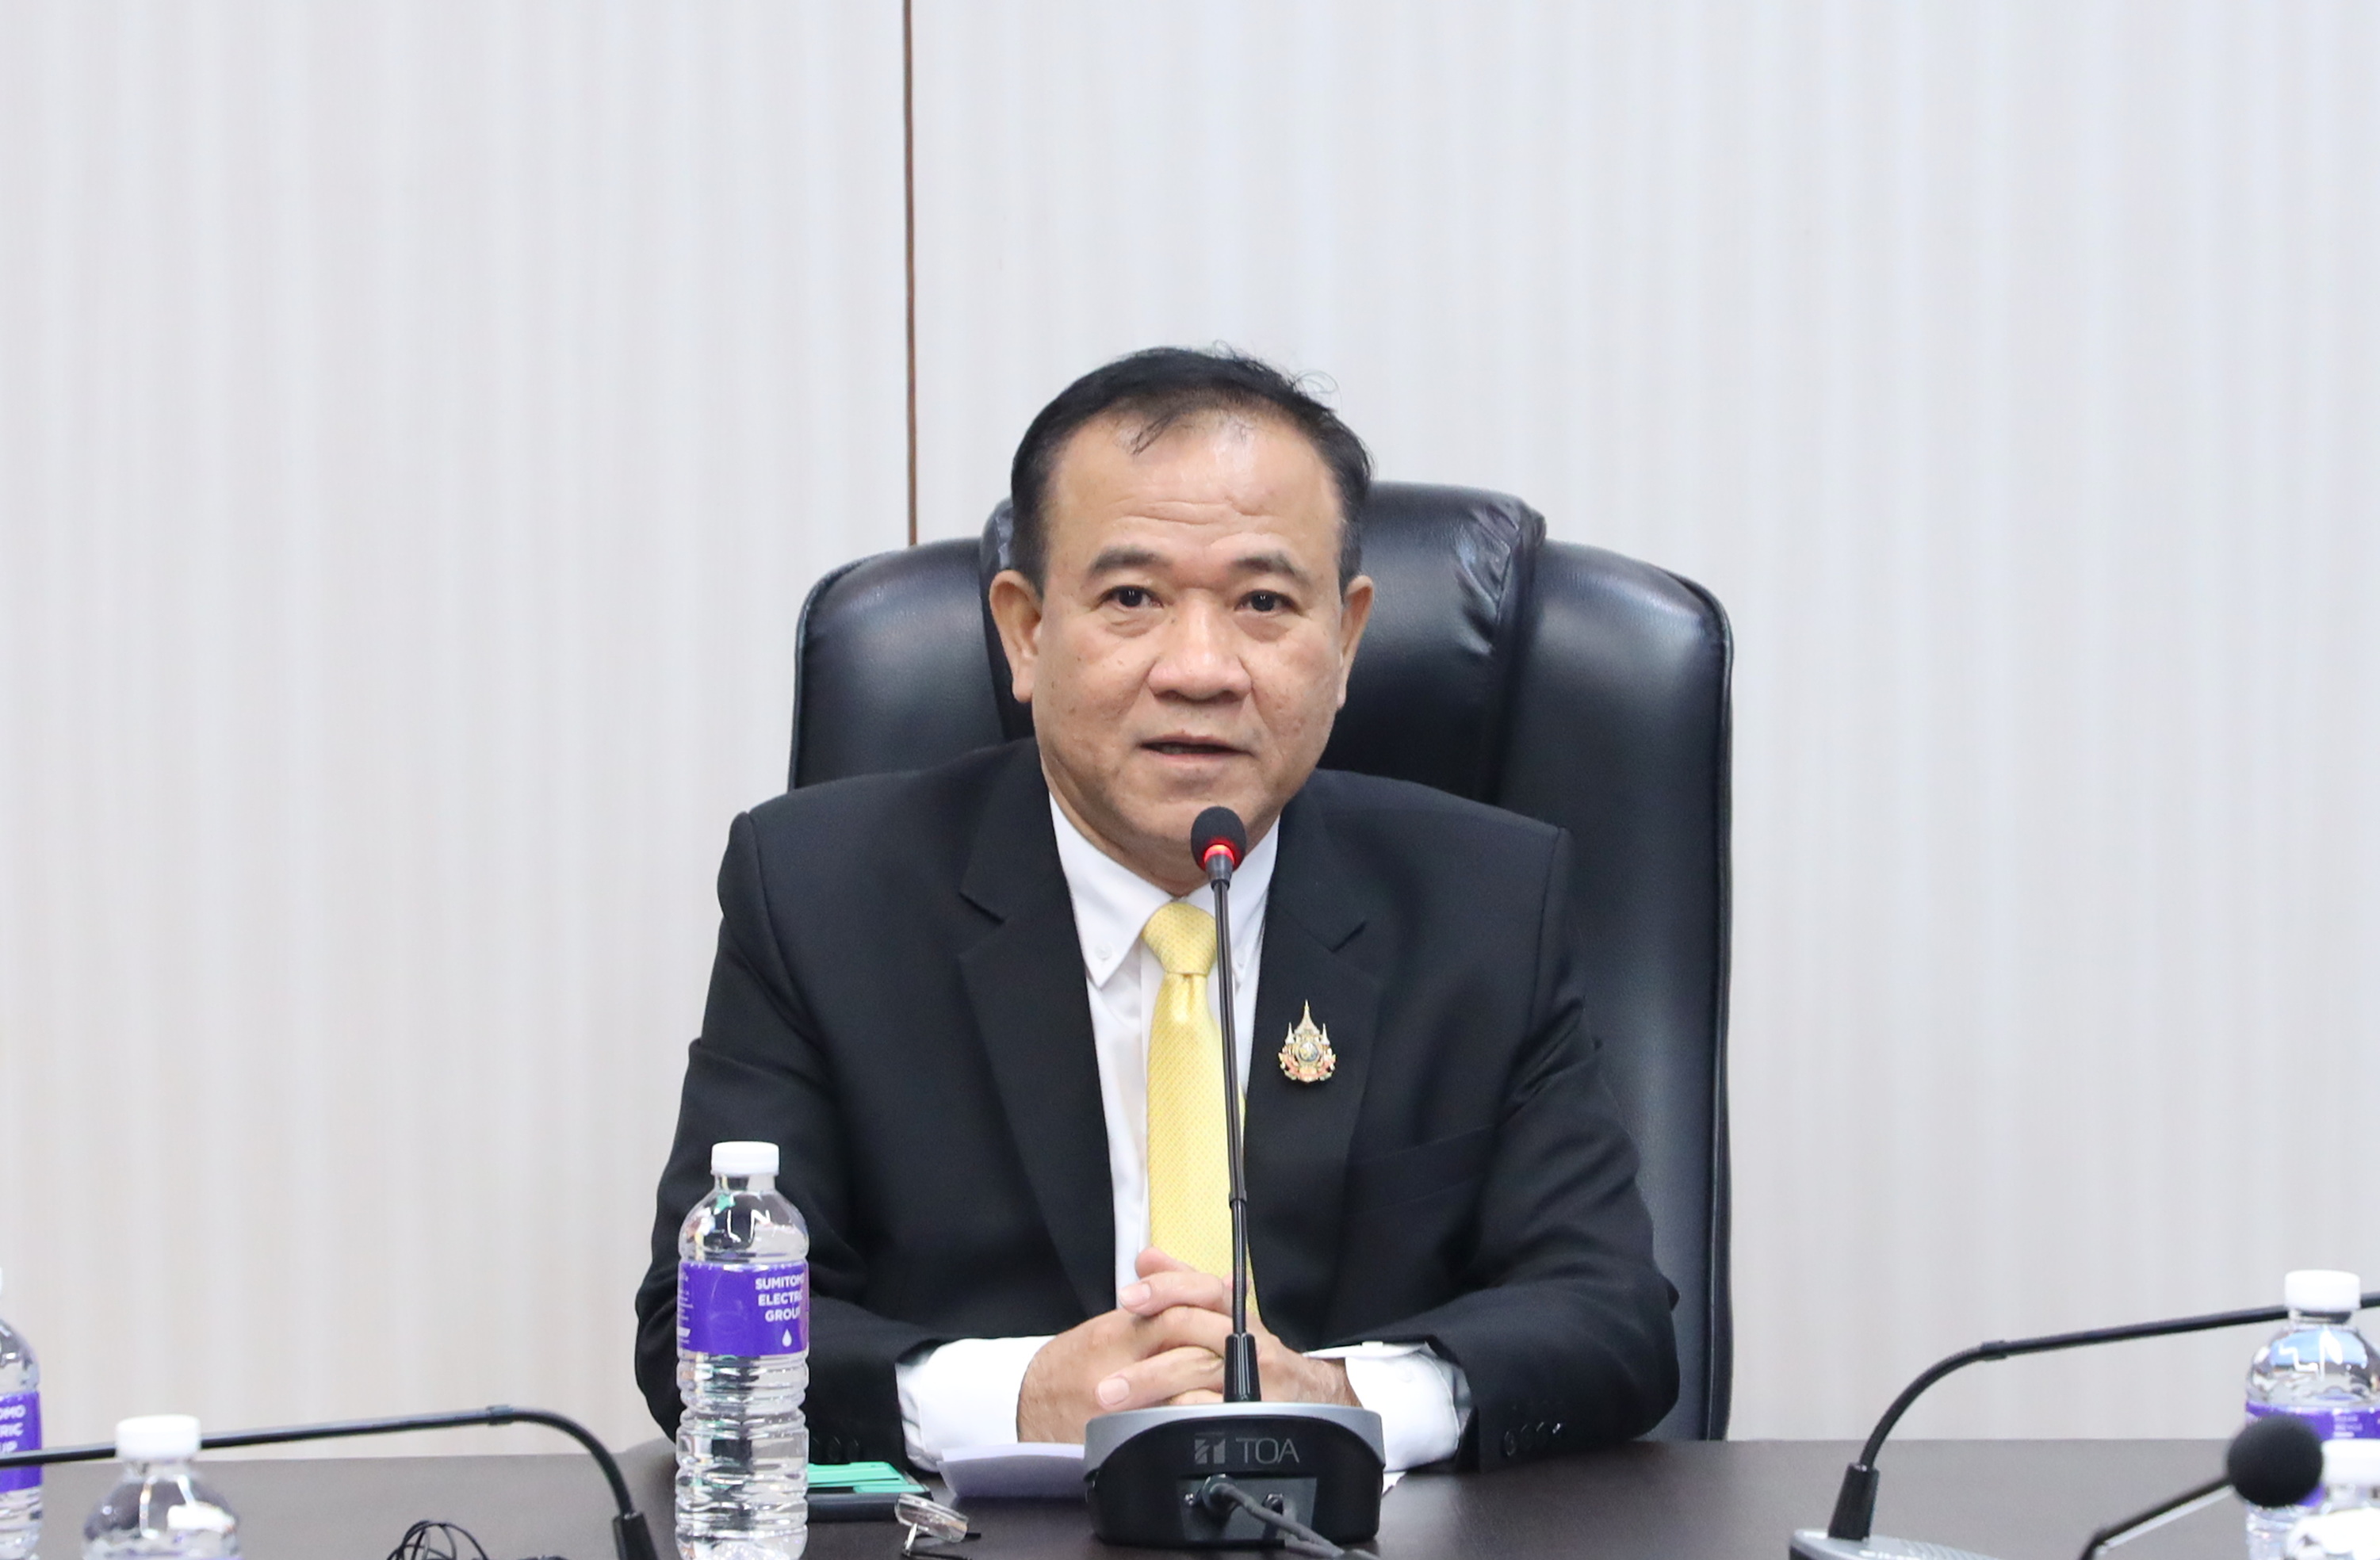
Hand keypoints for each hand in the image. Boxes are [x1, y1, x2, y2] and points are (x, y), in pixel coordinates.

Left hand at [1016, 1248, 1357, 1441]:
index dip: (1165, 1288)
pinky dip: (1178, 1412)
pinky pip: (1211, 1410)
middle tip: (1102, 1371)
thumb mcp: (1221, 1317)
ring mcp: (1256, 1375)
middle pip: (1192, 1329)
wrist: (1312, 1397)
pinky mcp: (1258, 1410)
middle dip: (1143, 1346)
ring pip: (1195, 1370)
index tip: (1129, 1297)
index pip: (1202, 1287)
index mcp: (1235, 1312)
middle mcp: (1248, 1339)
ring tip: (1113, 1398)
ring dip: (1149, 1384)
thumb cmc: (1257, 1356)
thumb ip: (1183, 1288)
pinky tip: (1151, 1419)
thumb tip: (1147, 1257)